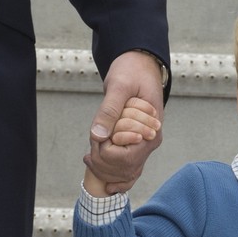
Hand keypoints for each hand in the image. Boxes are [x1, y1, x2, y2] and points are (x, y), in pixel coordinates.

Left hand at [84, 51, 164, 193]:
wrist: (140, 65)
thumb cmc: (132, 72)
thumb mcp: (118, 86)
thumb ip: (109, 111)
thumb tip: (97, 135)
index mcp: (150, 132)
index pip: (125, 158)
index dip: (105, 152)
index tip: (95, 137)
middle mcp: (150, 143)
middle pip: (123, 169)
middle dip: (102, 162)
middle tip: (87, 153)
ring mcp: (144, 145)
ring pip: (123, 172)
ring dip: (103, 167)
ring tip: (87, 157)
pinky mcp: (136, 143)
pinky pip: (125, 167)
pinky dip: (110, 172)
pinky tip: (93, 165)